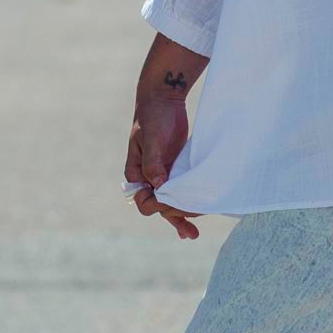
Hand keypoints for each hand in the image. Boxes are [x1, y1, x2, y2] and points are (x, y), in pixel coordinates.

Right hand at [125, 94, 202, 240]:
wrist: (163, 98)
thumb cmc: (153, 117)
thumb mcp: (151, 139)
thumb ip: (154, 163)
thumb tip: (159, 187)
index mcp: (136, 174)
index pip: (144, 201)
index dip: (159, 206)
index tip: (174, 206)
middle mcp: (147, 178)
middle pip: (157, 207)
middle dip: (173, 218)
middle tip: (190, 232)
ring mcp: (161, 174)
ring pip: (169, 202)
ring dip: (180, 216)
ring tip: (192, 234)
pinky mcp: (174, 169)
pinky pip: (179, 190)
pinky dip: (186, 202)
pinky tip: (196, 214)